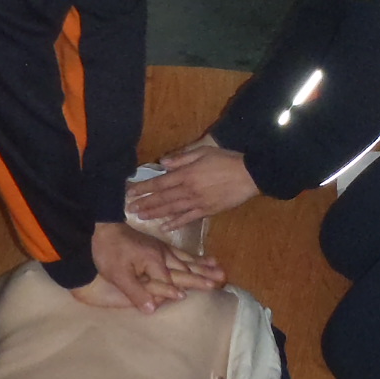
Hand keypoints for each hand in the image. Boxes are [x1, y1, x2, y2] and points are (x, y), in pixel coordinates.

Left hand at [79, 221, 226, 312]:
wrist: (102, 228)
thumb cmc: (108, 252)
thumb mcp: (118, 275)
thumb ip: (136, 292)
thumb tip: (153, 310)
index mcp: (154, 262)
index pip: (172, 281)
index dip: (186, 288)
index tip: (208, 290)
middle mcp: (162, 255)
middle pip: (186, 269)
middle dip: (204, 275)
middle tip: (222, 279)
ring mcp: (162, 249)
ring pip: (186, 260)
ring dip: (203, 266)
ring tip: (220, 269)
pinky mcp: (159, 245)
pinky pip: (181, 252)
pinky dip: (193, 257)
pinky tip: (202, 258)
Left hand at [127, 141, 258, 224]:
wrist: (250, 175)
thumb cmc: (226, 160)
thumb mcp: (204, 151)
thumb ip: (182, 157)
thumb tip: (162, 163)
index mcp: (186, 174)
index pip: (159, 183)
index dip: (143, 188)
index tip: (130, 192)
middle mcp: (188, 190)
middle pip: (162, 199)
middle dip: (144, 203)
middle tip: (129, 209)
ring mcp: (198, 203)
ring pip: (172, 210)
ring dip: (155, 214)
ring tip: (141, 217)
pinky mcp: (207, 211)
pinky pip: (188, 218)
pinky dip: (175, 223)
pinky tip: (165, 227)